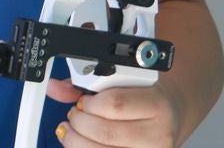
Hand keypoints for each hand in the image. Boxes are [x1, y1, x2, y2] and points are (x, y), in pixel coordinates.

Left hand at [46, 78, 181, 147]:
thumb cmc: (144, 99)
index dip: (90, 103)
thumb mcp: (123, 82)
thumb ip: (86, 83)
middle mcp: (159, 133)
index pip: (115, 104)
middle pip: (106, 132)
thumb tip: (54, 88)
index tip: (83, 100)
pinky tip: (80, 143)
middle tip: (75, 114)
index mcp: (157, 104)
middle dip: (80, 123)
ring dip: (77, 141)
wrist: (170, 117)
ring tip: (72, 130)